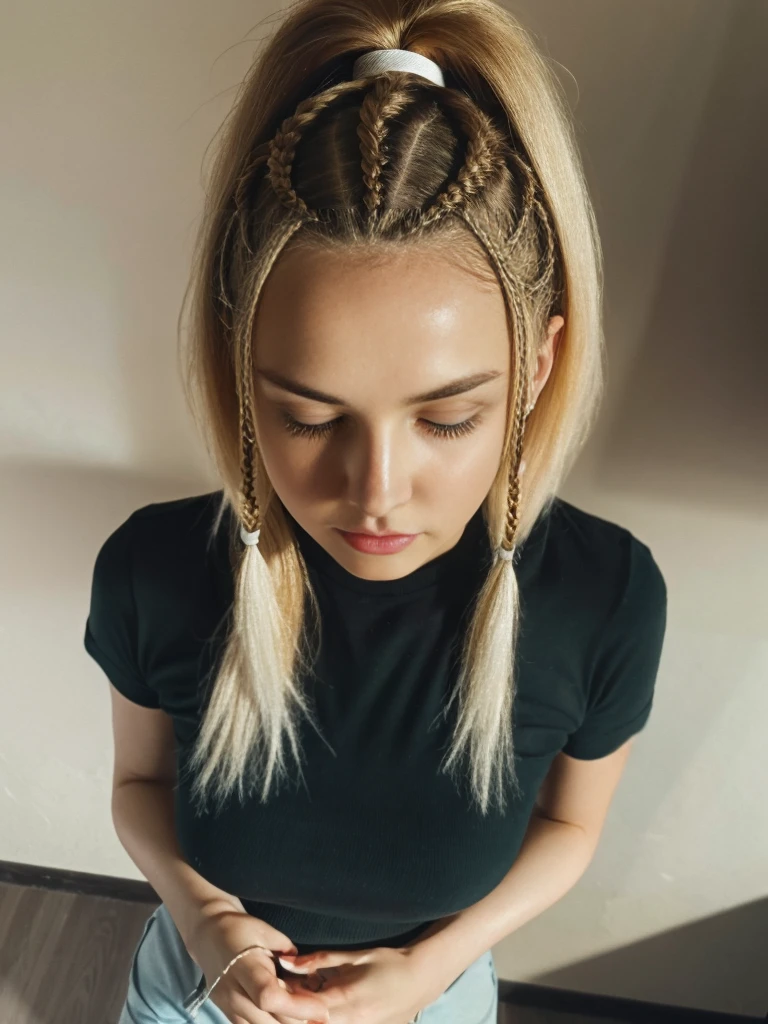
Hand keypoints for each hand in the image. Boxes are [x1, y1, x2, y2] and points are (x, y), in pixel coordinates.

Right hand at [185, 902, 330, 1022]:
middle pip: (268, 1021)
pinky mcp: (228, 1016)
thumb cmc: (241, 929)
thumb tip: (309, 972)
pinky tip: (288, 1019)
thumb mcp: (266, 932)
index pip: (269, 997)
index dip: (297, 1007)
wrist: (209, 937)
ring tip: (309, 1020)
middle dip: (299, 1022)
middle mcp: (233, 994)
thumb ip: (288, 953)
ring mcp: (228, 1008)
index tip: (321, 1009)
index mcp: (244, 968)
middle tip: (322, 1018)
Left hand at [277, 945, 436, 1023]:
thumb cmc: (388, 963)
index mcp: (346, 999)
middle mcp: (350, 1022)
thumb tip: (286, 960)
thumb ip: (318, 960)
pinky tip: (322, 1008)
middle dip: (293, 1011)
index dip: (286, 999)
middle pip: (309, 1022)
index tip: (276, 986)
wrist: (421, 980)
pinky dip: (323, 1018)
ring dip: (308, 1015)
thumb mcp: (353, 956)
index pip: (305, 1008)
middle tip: (284, 993)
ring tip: (304, 999)